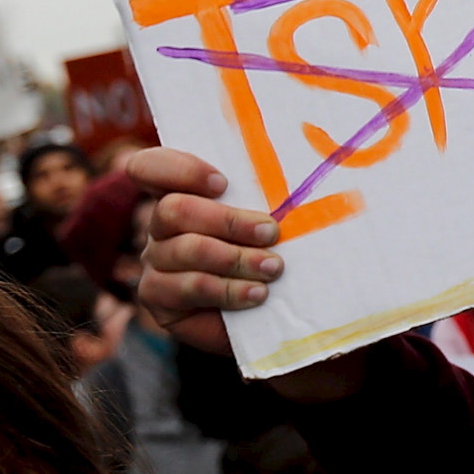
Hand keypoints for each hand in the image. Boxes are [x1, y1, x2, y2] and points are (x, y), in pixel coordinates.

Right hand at [122, 147, 365, 399]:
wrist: (280, 316)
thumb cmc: (281, 252)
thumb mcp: (280, 219)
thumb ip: (276, 194)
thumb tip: (323, 157)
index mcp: (183, 193)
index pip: (150, 167)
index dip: (179, 168)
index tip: (223, 182)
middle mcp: (162, 226)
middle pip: (173, 210)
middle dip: (227, 220)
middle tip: (271, 231)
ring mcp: (156, 262)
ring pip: (183, 250)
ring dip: (235, 258)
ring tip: (274, 268)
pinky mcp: (160, 298)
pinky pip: (186, 288)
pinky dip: (227, 289)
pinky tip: (257, 294)